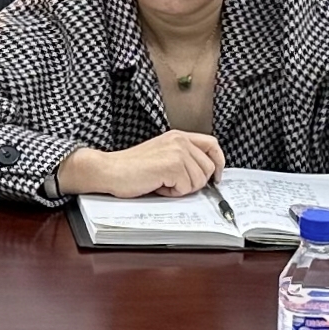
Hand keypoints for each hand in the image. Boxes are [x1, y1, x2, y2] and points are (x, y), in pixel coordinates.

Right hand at [59, 131, 224, 197]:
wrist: (110, 170)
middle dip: (195, 182)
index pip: (212, 145)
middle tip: (173, 183)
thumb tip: (205, 174)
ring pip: (199, 180)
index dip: (218, 162)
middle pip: (209, 168)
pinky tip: (157, 185)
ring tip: (162, 182)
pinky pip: (186, 188)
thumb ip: (183, 158)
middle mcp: (180, 140)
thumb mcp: (162, 155)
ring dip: (182, 188)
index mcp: (178, 136)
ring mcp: (177, 152)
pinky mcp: (172, 166)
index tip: (215, 176)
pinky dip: (172, 192)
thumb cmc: (131, 167)